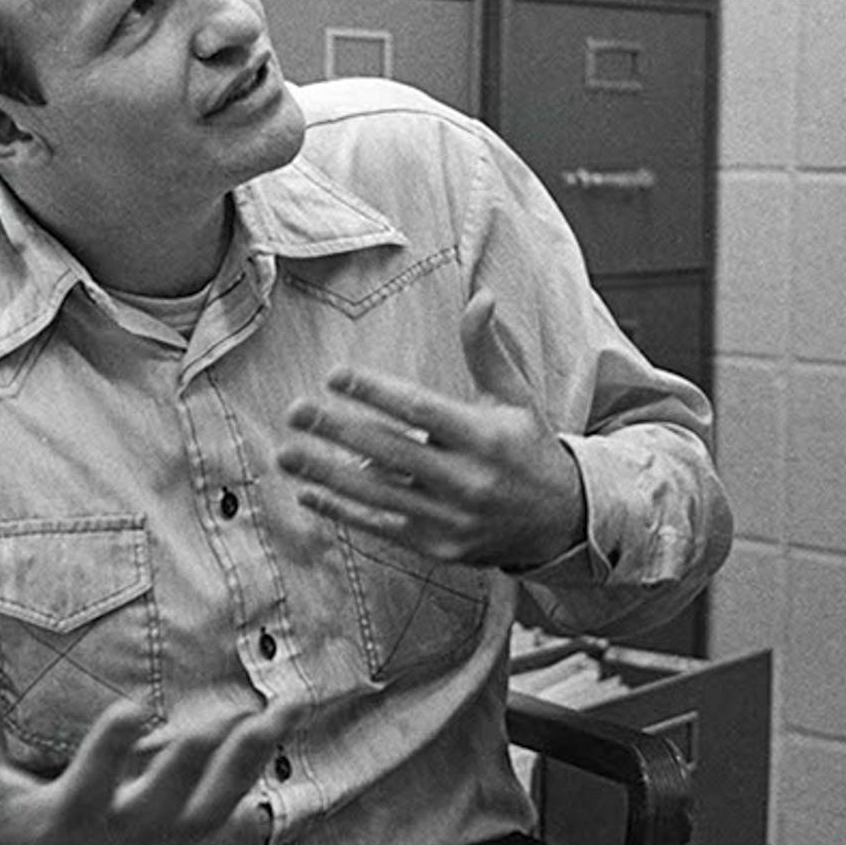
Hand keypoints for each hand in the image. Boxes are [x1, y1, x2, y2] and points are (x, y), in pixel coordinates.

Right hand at [0, 676, 304, 844]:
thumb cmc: (10, 831)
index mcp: (68, 823)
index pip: (90, 788)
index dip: (112, 752)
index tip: (134, 710)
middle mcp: (120, 837)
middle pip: (161, 805)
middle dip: (186, 769)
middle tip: (211, 725)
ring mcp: (160, 843)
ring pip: (212, 807)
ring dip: (246, 761)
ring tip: (276, 713)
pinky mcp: (185, 839)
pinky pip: (229, 803)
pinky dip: (255, 763)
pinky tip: (279, 719)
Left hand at [275, 291, 584, 570]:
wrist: (559, 522)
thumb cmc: (527, 449)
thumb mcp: (515, 398)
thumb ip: (487, 351)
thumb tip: (480, 297)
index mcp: (486, 438)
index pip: (421, 410)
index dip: (376, 393)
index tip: (334, 375)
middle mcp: (468, 480)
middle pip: (391, 452)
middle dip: (338, 430)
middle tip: (296, 411)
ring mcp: (451, 518)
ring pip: (378, 494)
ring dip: (326, 474)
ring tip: (286, 453)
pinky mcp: (437, 547)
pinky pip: (381, 527)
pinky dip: (342, 511)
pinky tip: (308, 493)